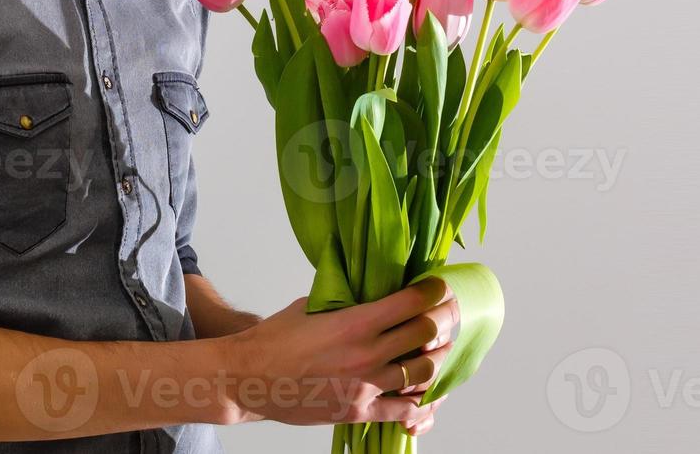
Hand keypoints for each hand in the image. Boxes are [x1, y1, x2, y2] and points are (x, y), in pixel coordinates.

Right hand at [220, 277, 458, 430]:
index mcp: (356, 321)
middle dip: (446, 320)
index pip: (412, 302)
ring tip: (441, 349)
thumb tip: (372, 289)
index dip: (435, 292)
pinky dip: (423, 402)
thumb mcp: (313, 305)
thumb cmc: (276, 338)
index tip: (442, 288)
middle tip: (450, 313)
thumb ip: (348, 300)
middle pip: (427, 334)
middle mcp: (366, 353)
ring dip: (438, 358)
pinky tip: (430, 394)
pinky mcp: (359, 411)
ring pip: (424, 372)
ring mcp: (365, 386)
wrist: (249, 378)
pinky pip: (405, 410)